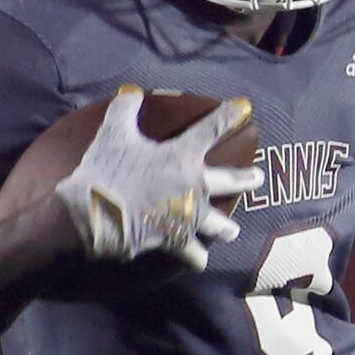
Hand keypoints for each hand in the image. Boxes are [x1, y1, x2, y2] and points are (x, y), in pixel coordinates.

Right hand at [55, 86, 260, 270]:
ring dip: (227, 228)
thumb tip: (131, 92)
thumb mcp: (113, 133)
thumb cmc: (107, 169)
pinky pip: (193, 254)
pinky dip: (196, 258)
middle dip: (247, 179)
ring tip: (232, 231)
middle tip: (258, 178)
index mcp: (182, 156)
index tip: (245, 107)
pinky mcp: (176, 241)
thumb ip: (125, 109)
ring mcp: (188, 217)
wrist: (96, 212)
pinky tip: (199, 261)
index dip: (229, 116)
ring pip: (220, 226)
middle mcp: (194, 187)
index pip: (212, 129)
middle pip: (231, 181)